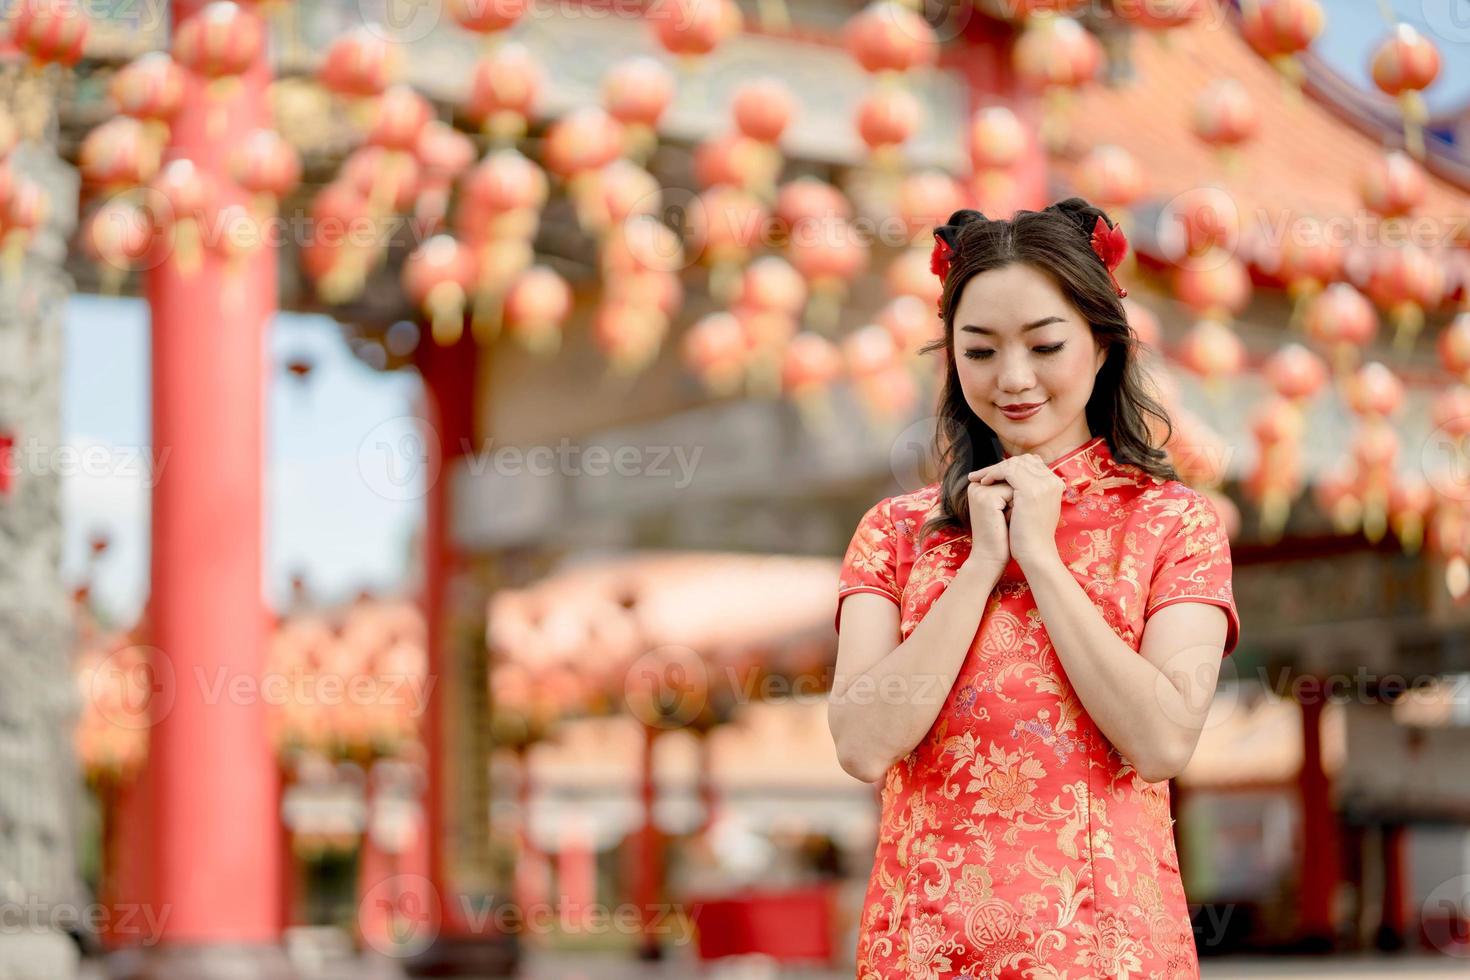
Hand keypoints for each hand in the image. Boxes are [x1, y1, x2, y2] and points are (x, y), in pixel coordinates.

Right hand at [965, 477, 1012, 570]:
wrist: (991, 557)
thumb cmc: (1003, 535)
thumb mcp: (1007, 507)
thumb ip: (1012, 488)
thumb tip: (1034, 472)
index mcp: (979, 485)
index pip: (1009, 476)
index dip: (1017, 495)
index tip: (1009, 514)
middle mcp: (977, 485)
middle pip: (1012, 478)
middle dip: (1018, 498)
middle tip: (1009, 519)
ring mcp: (980, 490)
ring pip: (1014, 484)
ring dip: (1019, 503)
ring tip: (1008, 521)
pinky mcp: (986, 498)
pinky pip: (1014, 493)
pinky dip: (1018, 507)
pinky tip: (1009, 522)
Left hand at [969, 455, 1063, 570]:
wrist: (1035, 554)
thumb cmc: (1029, 535)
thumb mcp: (1030, 509)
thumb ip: (1026, 492)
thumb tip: (1010, 482)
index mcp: (1055, 484)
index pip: (1031, 464)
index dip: (1010, 467)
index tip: (992, 474)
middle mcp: (1052, 481)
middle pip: (1023, 460)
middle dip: (1000, 465)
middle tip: (980, 474)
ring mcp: (1043, 484)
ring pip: (1014, 464)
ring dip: (994, 468)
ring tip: (978, 478)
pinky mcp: (1031, 490)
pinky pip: (1008, 471)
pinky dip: (993, 473)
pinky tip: (983, 482)